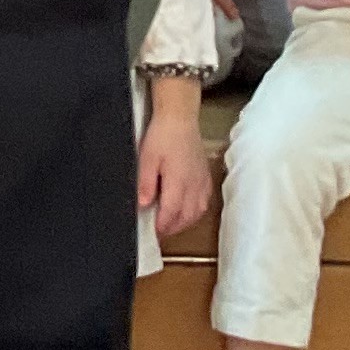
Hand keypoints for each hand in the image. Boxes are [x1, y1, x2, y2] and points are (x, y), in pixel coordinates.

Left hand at [137, 88, 213, 239]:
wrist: (180, 118)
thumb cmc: (162, 135)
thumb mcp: (146, 158)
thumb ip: (145, 183)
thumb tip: (143, 205)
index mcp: (178, 182)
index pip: (171, 213)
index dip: (161, 226)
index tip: (152, 232)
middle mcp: (193, 185)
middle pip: (186, 217)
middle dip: (172, 228)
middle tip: (159, 231)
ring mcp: (202, 181)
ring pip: (197, 212)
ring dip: (184, 222)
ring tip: (170, 224)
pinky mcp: (206, 177)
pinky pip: (204, 202)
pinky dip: (195, 212)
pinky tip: (186, 211)